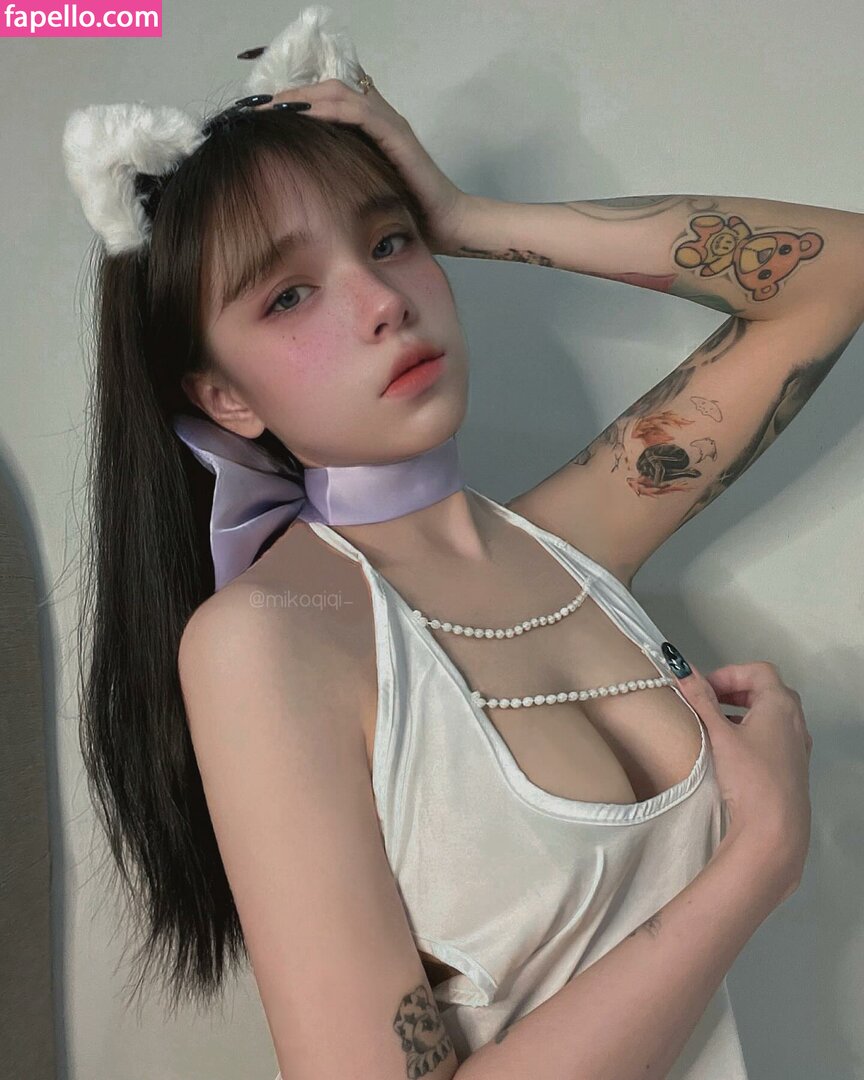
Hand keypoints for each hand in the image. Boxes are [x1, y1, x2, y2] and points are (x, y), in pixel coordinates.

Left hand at [244, 77, 470, 255]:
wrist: (447, 225)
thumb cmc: (408, 216)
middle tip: (259, 107)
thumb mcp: (363, 195)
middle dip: (292, 95)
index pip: (327, 102)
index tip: (263, 117)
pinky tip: (305, 115)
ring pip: (340, 94)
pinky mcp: (397, 135)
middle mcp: (380, 120)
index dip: (295, 103)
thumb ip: (340, 182)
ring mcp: (390, 125)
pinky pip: (359, 112)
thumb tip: (301, 191)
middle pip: (328, 90)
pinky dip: (330, 109)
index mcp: (370, 131)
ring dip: (304, 97)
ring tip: (274, 107)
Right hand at [672, 660, 812, 902]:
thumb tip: (681, 668)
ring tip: (716, 723)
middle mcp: (795, 719)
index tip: (705, 688)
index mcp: (781, 704)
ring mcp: (797, 743)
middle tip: (708, 701)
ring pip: (771, 712)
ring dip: (743, 710)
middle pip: (766, 689)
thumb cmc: (749, 775)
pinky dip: (753, 729)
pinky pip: (774, 733)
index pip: (758, 671)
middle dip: (735, 689)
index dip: (729, 673)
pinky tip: (733, 748)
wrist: (775, 827)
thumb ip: (701, 699)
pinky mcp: (794, 764)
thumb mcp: (720, 734)